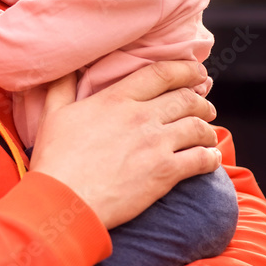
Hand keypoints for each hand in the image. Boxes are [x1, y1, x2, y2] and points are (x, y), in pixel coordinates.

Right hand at [28, 61, 220, 229]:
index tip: (196, 72)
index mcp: (116, 99)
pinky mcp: (165, 173)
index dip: (184, 69)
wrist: (65, 198)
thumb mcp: (54, 114)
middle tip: (205, 105)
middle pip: (186, 98)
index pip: (160, 73)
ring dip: (208, 128)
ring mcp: (156, 144)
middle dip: (201, 100)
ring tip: (208, 133)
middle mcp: (141, 116)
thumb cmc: (56, 158)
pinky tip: (212, 158)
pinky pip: (201, 159)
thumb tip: (67, 66)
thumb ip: (62, 86)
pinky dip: (211, 157)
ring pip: (198, 127)